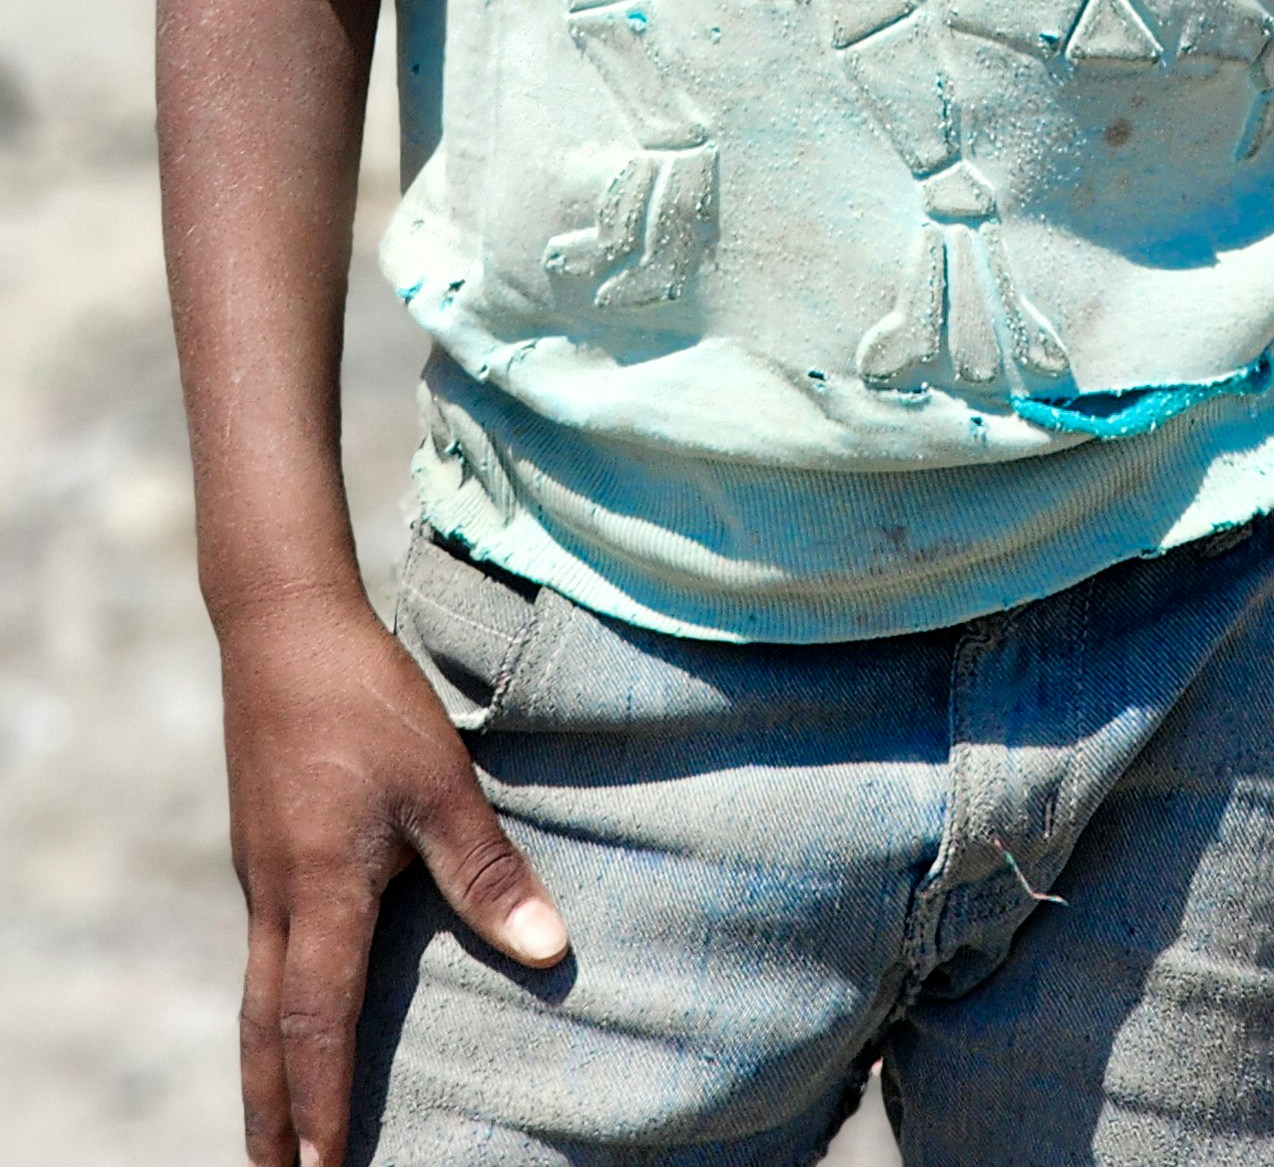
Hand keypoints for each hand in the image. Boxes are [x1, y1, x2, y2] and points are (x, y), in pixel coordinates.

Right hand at [219, 583, 568, 1166]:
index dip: (323, 1106)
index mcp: (320, 891)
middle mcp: (276, 897)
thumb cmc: (365, 698)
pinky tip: (294, 1014)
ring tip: (277, 1133)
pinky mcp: (261, 847)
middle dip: (273, 1118)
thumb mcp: (438, 779)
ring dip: (267, 1071)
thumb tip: (548, 948)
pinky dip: (272, 1010)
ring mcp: (260, 873)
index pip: (318, 1025)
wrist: (282, 624)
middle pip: (265, 1035)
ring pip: (257, 997)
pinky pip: (263, 953)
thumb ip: (486, 868)